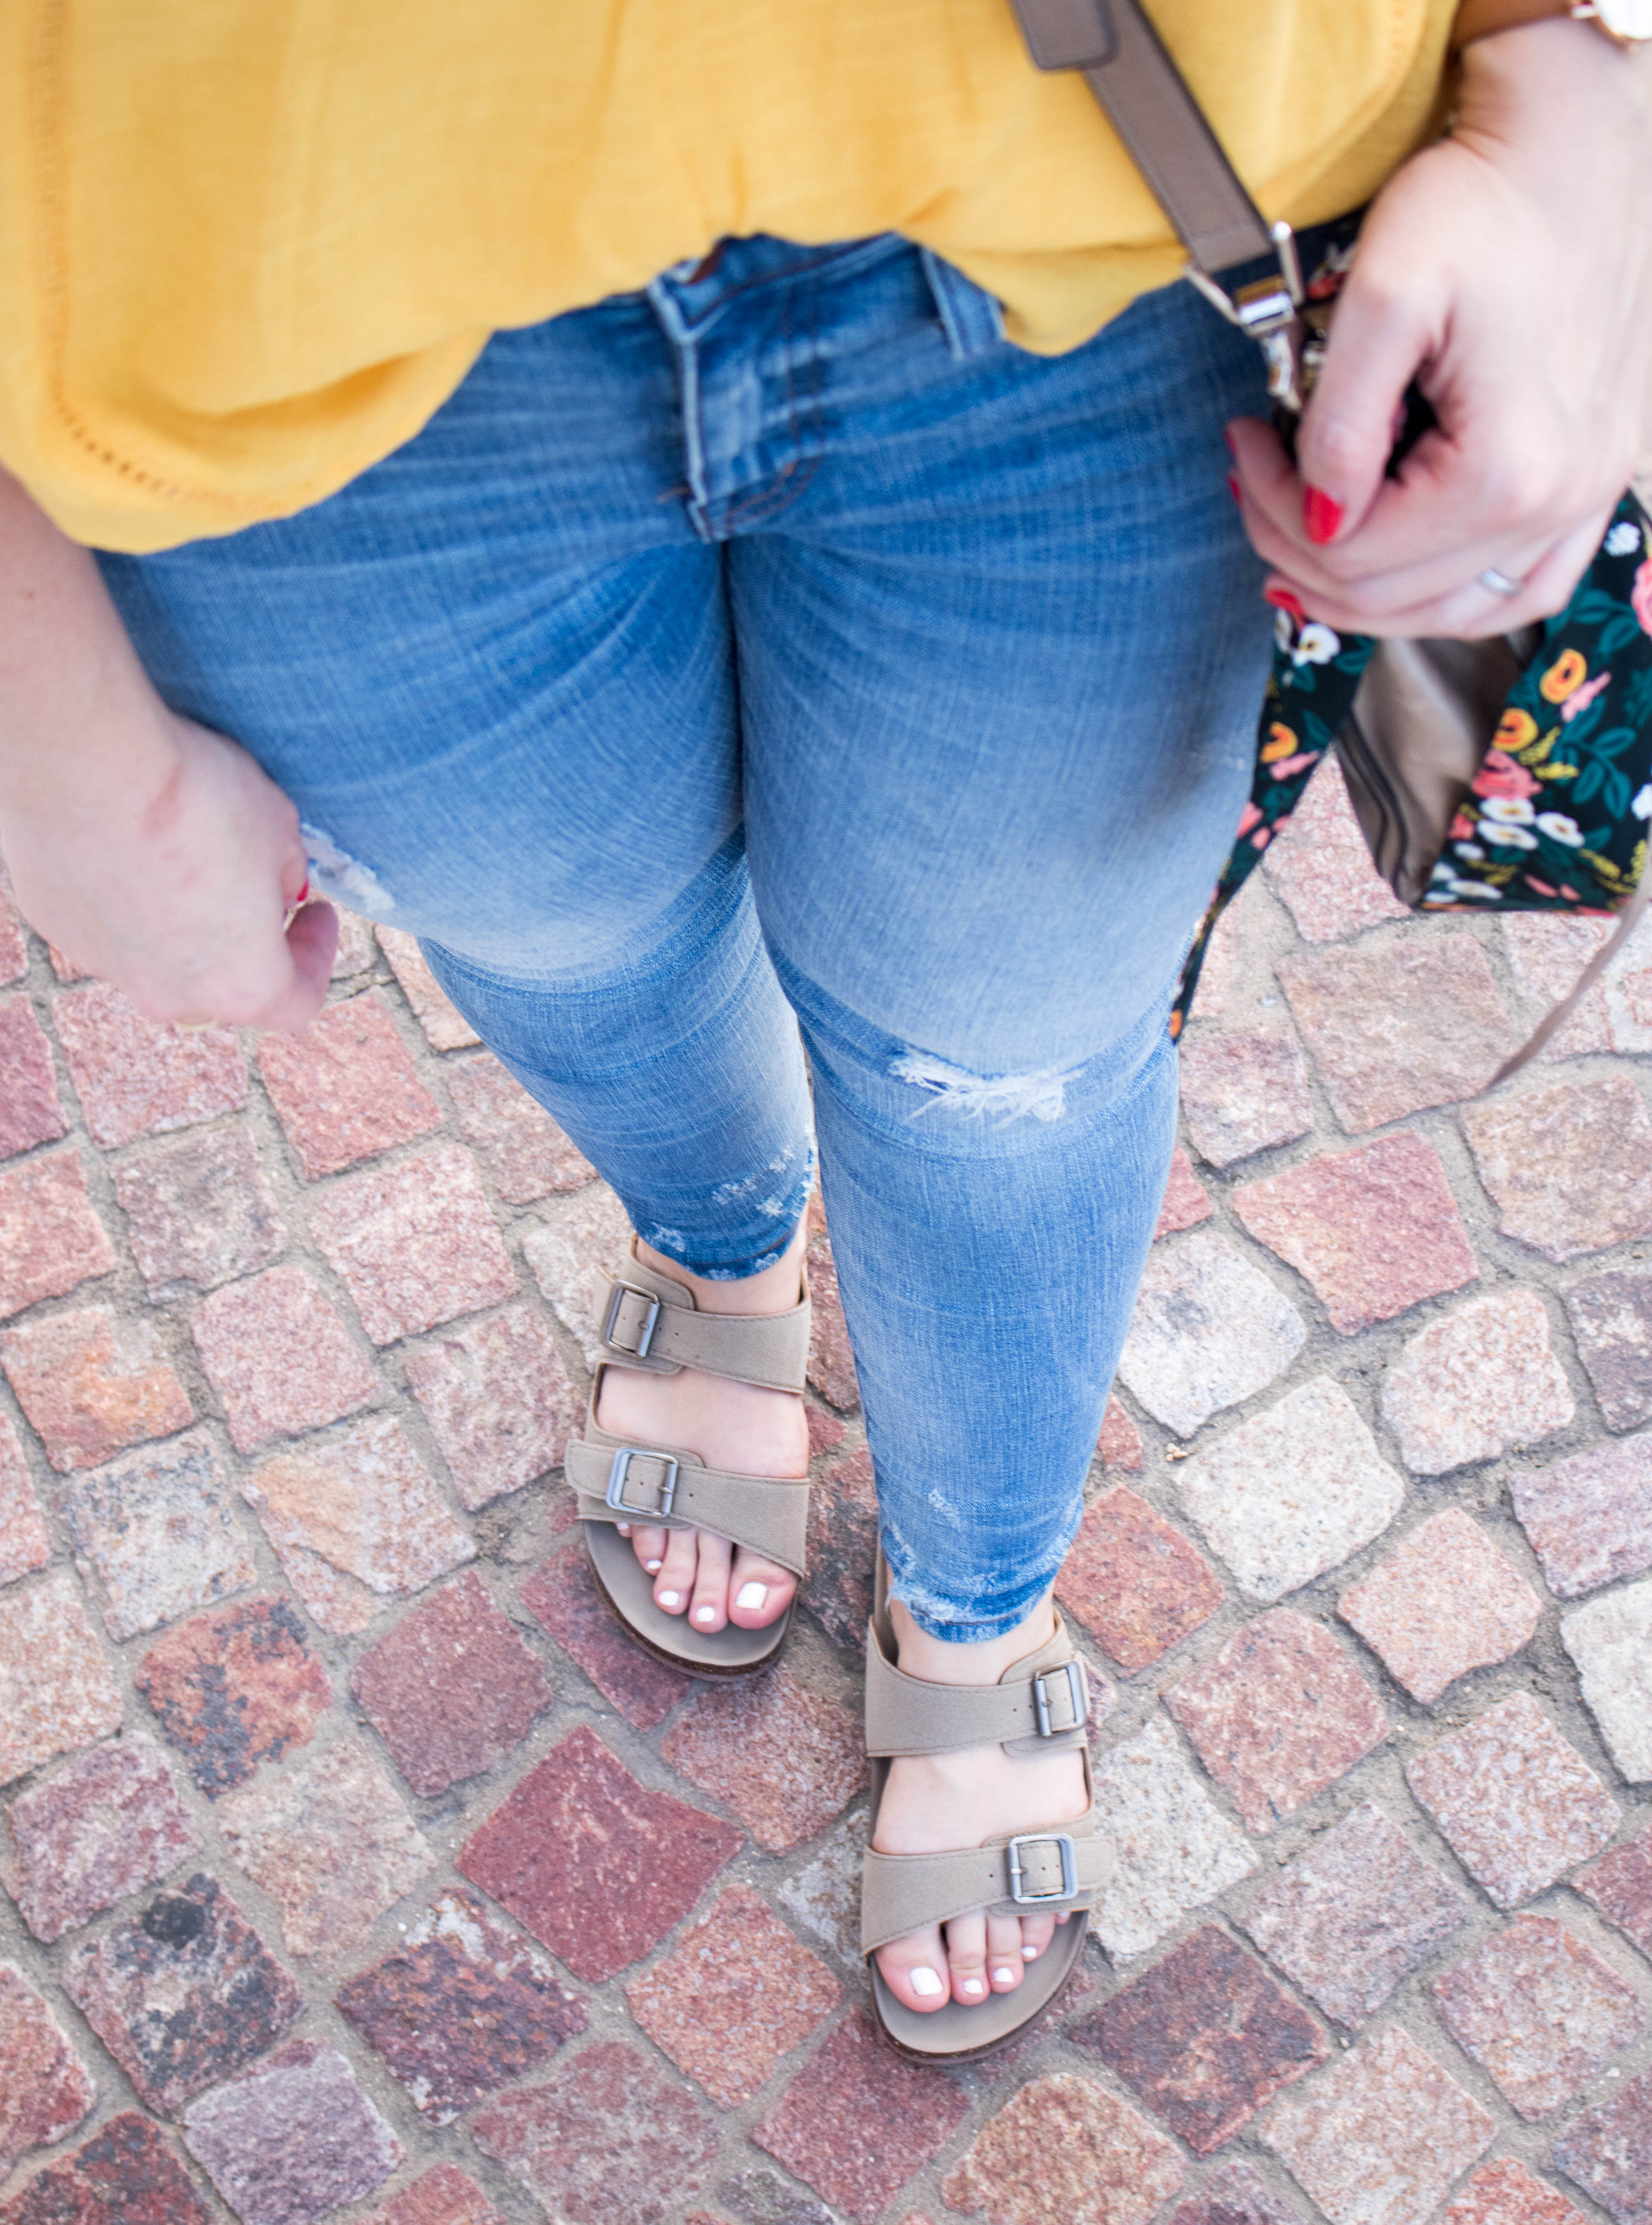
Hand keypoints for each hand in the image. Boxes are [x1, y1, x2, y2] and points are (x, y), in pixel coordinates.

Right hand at [3, 708, 336, 1029]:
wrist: (86, 763)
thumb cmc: (197, 798)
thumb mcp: (278, 827)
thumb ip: (285, 873)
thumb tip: (274, 888)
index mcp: (244, 984)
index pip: (298, 1002)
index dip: (318, 956)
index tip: (318, 912)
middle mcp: (173, 995)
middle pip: (224, 988)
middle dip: (247, 944)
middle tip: (256, 890)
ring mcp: (109, 967)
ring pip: (161, 962)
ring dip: (184, 926)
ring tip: (189, 862)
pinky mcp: (59, 928)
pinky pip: (107, 925)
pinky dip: (127, 900)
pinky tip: (131, 847)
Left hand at [1229, 19, 1651, 640]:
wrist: (1575, 148)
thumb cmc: (1485, 203)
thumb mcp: (1386, 298)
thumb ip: (1342, 424)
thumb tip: (1316, 516)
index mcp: (1507, 471)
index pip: (1350, 555)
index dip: (1272, 512)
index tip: (1242, 442)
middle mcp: (1559, 503)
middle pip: (1391, 596)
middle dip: (1298, 549)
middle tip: (1253, 481)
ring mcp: (1586, 499)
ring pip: (1450, 614)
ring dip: (1361, 591)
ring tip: (1300, 531)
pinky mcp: (1594, 482)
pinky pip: (1517, 589)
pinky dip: (1440, 594)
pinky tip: (1393, 566)